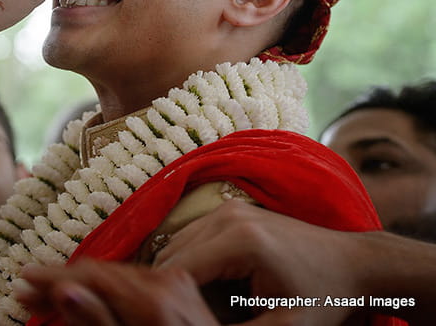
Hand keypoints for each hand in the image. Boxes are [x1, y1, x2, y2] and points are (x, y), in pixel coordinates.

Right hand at [15, 259, 218, 325]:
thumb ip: (103, 321)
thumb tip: (65, 290)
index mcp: (161, 292)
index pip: (92, 274)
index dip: (52, 278)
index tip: (21, 283)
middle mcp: (171, 274)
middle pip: (102, 270)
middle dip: (61, 281)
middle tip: (25, 292)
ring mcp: (178, 277)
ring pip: (115, 274)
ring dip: (80, 284)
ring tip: (49, 295)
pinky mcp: (182, 283)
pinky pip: (135, 280)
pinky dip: (107, 288)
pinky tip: (89, 297)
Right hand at [153, 200, 364, 325]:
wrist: (353, 263)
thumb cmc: (324, 297)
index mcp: (240, 241)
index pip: (179, 272)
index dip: (170, 301)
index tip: (172, 320)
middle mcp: (228, 216)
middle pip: (170, 255)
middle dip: (170, 289)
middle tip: (183, 315)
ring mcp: (227, 209)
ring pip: (175, 244)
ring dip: (177, 276)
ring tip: (194, 305)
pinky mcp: (229, 211)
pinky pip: (191, 237)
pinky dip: (188, 263)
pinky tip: (206, 288)